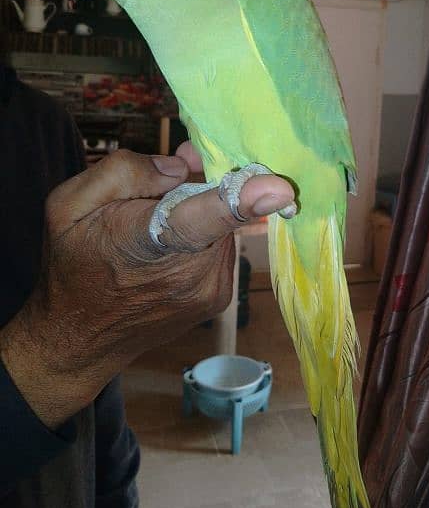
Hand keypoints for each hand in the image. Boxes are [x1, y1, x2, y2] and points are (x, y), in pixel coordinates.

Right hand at [0, 147, 293, 428]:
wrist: (79, 340)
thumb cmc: (72, 264)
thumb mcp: (68, 204)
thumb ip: (124, 171)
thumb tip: (182, 167)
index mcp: (144, 244)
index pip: (198, 220)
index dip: (240, 200)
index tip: (281, 188)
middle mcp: (189, 273)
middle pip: (217, 205)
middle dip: (199, 186)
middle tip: (161, 188)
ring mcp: (210, 290)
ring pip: (223, 224)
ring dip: (201, 213)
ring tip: (157, 228)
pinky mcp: (221, 296)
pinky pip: (223, 244)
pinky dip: (205, 236)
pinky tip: (172, 249)